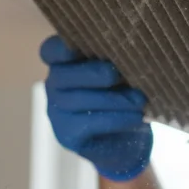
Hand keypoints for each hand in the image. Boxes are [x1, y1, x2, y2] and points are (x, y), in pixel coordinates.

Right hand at [40, 36, 152, 181]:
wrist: (127, 140)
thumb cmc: (122, 96)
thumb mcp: (121, 75)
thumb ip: (116, 63)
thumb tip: (128, 56)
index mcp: (64, 64)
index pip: (51, 51)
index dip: (60, 48)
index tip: (76, 49)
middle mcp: (54, 86)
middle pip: (62, 75)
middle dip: (92, 73)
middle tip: (116, 75)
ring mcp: (57, 112)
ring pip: (78, 100)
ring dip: (112, 99)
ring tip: (138, 99)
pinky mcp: (67, 135)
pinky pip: (90, 123)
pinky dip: (117, 118)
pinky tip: (136, 116)